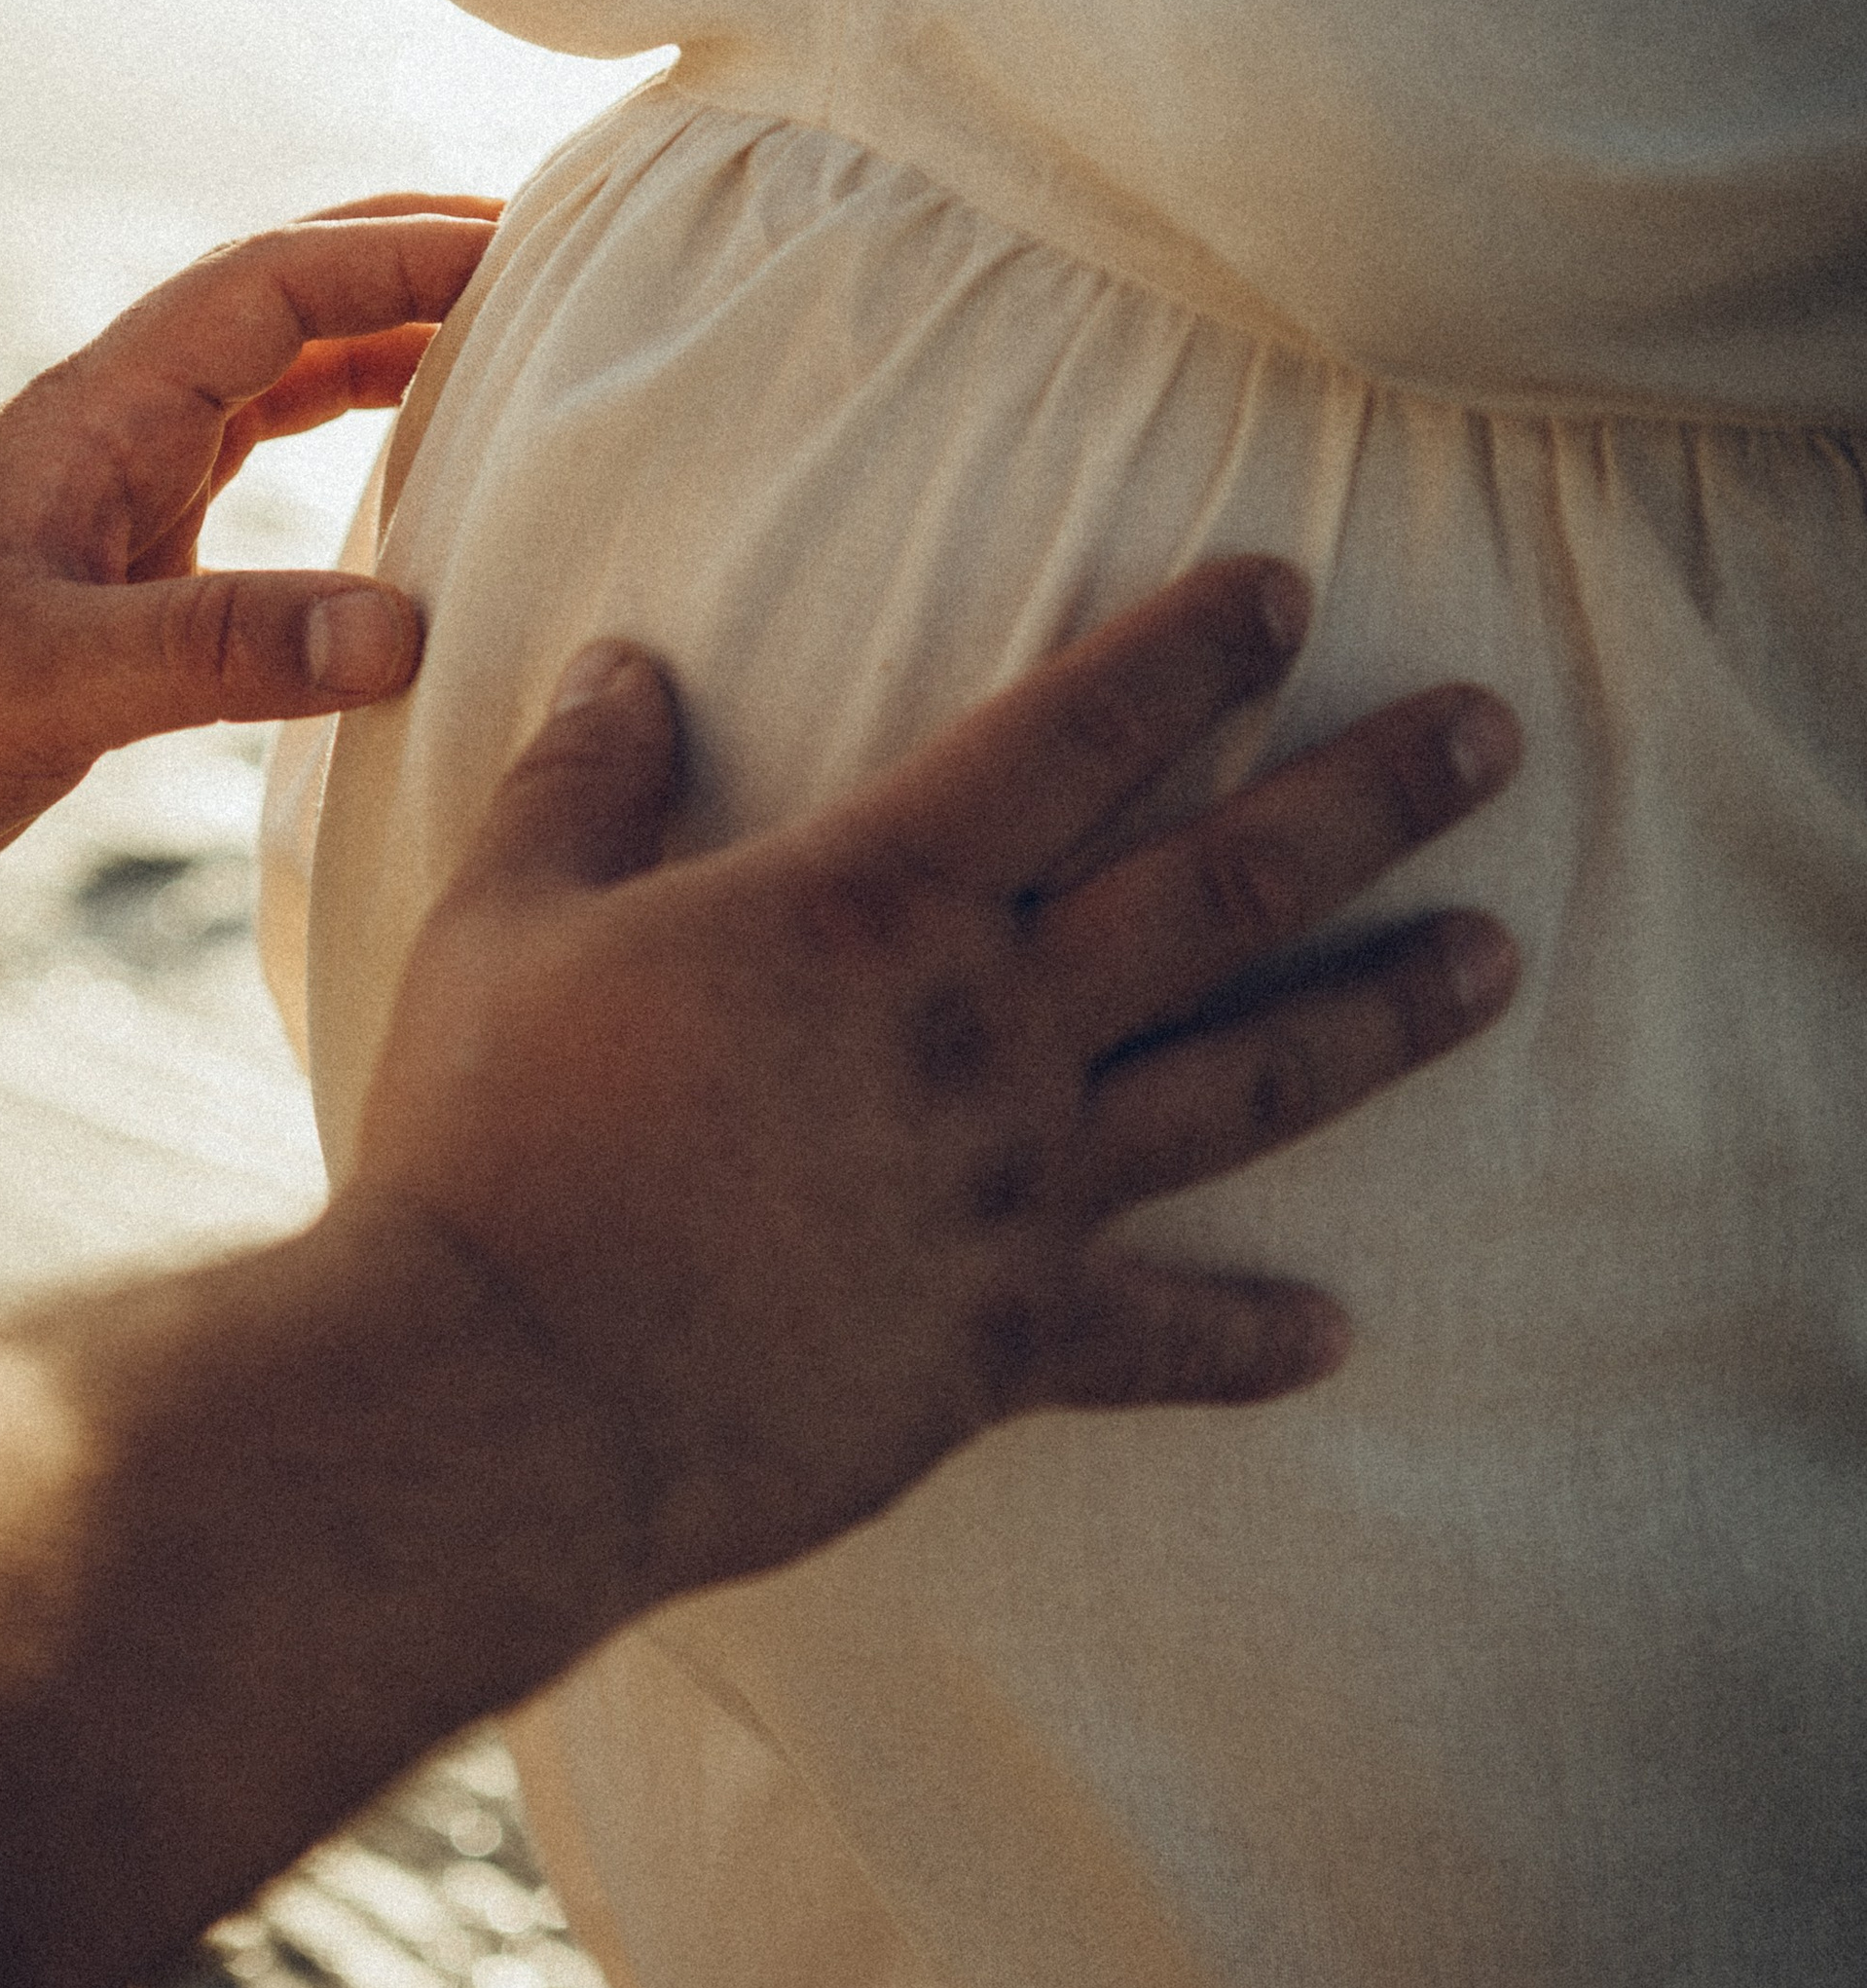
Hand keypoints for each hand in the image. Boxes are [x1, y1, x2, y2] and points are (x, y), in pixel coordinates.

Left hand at [0, 200, 496, 911]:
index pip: (282, 284)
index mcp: (104, 410)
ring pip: (285, 387)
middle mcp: (121, 430)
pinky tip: (417, 499)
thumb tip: (404, 629)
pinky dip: (351, 462)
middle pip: (296, 304)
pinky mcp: (118, 574)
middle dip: (421, 267)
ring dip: (397, 356)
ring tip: (527, 353)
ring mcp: (120, 495)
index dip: (409, 251)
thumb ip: (222, 648)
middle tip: (563, 256)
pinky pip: (260, 481)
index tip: (540, 240)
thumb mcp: (45, 676)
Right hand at [345, 559, 1521, 1617]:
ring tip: (1500, 959)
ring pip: (1249, 1083)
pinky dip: (1251, 1337)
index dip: (1192, 652)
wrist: (503, 1396)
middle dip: (1371, 799)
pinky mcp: (1003, 1347)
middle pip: (1225, 889)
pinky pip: (1162, 1340)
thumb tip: (624, 662)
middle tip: (1495, 738)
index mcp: (875, 905)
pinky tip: (1339, 1331)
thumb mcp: (504, 919)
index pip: (1075, 735)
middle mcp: (989, 1035)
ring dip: (1385, 1015)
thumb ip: (585, 780)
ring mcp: (1017, 1196)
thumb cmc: (487, 1141)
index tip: (1293, 591)